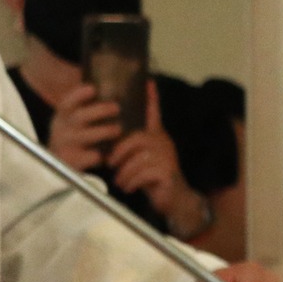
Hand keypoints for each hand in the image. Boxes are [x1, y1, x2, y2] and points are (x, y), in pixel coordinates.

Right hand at [45, 82, 122, 172]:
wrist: (60, 167)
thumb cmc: (75, 139)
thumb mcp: (74, 123)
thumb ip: (88, 109)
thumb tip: (111, 89)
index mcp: (62, 117)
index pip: (67, 103)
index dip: (79, 95)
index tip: (93, 89)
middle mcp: (61, 129)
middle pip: (79, 116)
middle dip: (100, 110)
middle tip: (116, 108)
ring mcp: (65, 146)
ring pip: (85, 136)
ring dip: (104, 131)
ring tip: (118, 129)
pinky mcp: (71, 162)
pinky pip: (89, 157)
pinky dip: (99, 155)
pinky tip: (108, 154)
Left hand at [109, 85, 199, 233]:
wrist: (174, 200)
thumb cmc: (153, 178)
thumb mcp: (140, 160)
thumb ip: (130, 149)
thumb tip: (108, 147)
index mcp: (157, 137)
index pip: (154, 114)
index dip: (151, 99)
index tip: (149, 82)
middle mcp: (164, 143)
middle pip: (137, 138)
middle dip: (119, 152)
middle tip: (111, 164)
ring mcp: (167, 157)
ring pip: (137, 158)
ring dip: (124, 172)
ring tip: (120, 181)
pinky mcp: (167, 172)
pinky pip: (142, 173)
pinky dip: (131, 182)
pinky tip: (130, 187)